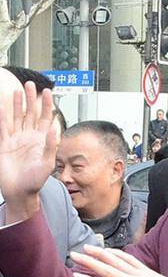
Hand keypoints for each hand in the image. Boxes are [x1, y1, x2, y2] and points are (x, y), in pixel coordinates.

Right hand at [0, 83, 56, 220]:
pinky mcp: (4, 145)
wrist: (20, 192)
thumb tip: (55, 130)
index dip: (47, 106)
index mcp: (41, 141)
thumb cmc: (35, 182)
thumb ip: (50, 147)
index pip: (45, 119)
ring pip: (16, 117)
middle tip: (31, 84)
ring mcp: (16, 140)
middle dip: (31, 99)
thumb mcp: (47, 164)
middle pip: (30, 114)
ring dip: (17, 104)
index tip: (48, 92)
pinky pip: (3, 128)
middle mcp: (29, 138)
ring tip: (18, 90)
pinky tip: (2, 106)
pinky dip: (2, 117)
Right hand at [71, 245, 167, 276]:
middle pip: (108, 271)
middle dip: (90, 262)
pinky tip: (111, 251)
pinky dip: (119, 254)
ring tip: (87, 247)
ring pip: (118, 262)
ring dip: (102, 254)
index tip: (75, 275)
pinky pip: (131, 260)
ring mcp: (143, 276)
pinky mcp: (149, 273)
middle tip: (74, 254)